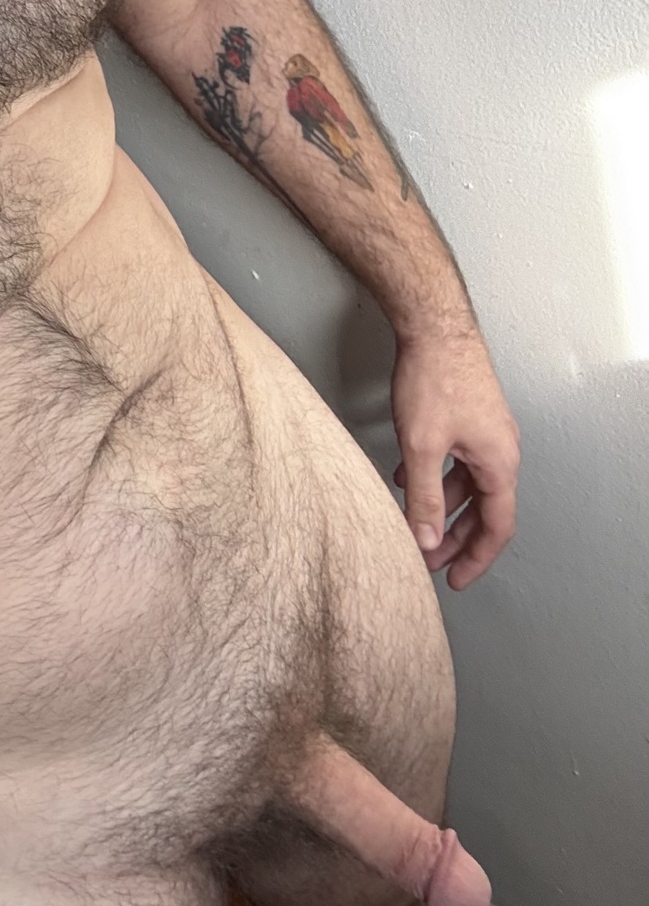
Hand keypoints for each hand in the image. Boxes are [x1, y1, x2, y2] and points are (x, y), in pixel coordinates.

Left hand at [390, 328, 519, 588]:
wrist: (435, 325)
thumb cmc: (434, 379)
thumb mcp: (422, 445)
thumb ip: (423, 497)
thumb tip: (425, 540)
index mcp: (499, 463)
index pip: (496, 527)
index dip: (476, 558)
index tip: (454, 579)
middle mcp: (500, 450)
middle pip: (483, 508)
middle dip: (456, 538)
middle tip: (430, 562)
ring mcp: (485, 431)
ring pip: (467, 483)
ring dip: (443, 506)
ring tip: (414, 525)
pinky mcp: (468, 415)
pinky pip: (456, 459)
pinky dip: (435, 476)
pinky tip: (405, 478)